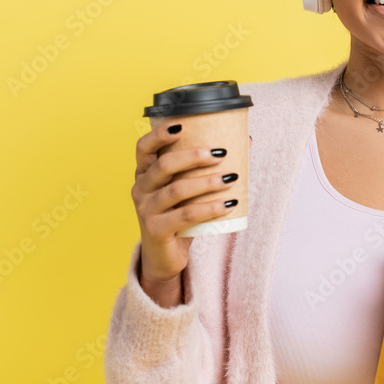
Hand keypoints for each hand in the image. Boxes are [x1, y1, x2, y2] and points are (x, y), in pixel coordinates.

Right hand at [131, 124, 239, 306]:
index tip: (182, 126)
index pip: (143, 148)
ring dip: (206, 183)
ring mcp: (146, 210)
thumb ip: (204, 169)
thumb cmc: (178, 216)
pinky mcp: (156, 230)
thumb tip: (243, 141)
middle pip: (164, 165)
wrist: (165, 256)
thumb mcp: (185, 191)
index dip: (159, 135)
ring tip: (230, 178)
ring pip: (177, 190)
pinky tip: (228, 205)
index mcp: (144, 174)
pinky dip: (210, 208)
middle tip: (220, 154)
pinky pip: (186, 215)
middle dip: (193, 157)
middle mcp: (140, 189)